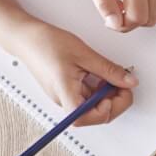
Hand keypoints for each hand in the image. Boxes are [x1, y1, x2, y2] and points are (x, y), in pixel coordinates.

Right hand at [10, 21, 138, 124]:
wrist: (26, 37)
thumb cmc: (46, 43)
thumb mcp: (84, 54)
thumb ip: (109, 70)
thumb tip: (129, 82)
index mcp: (64, 93)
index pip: (84, 118)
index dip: (104, 110)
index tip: (116, 91)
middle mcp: (64, 100)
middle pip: (94, 116)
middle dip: (114, 101)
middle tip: (123, 83)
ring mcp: (65, 97)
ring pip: (93, 107)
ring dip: (107, 94)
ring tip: (110, 75)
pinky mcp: (67, 92)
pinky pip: (88, 98)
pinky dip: (99, 89)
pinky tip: (101, 76)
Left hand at [75, 0, 155, 31]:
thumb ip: (103, 2)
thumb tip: (114, 23)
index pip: (138, 17)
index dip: (122, 24)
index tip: (110, 19)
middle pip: (150, 18)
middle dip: (132, 21)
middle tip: (115, 10)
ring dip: (141, 15)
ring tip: (124, 3)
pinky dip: (150, 8)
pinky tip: (135, 0)